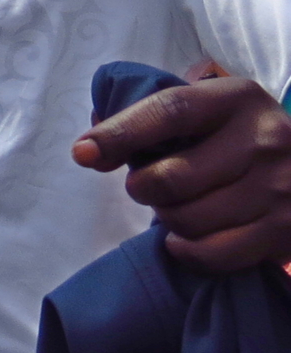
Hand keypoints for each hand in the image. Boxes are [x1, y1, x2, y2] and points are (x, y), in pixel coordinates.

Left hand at [72, 77, 290, 270]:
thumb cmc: (236, 137)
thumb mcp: (208, 111)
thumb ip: (151, 119)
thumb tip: (89, 149)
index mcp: (235, 98)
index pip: (168, 112)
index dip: (120, 134)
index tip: (83, 153)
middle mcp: (264, 138)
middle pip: (173, 177)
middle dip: (143, 188)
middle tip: (145, 186)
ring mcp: (280, 187)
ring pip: (189, 219)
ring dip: (166, 218)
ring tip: (175, 207)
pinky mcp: (286, 232)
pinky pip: (213, 254)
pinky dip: (187, 251)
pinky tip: (187, 237)